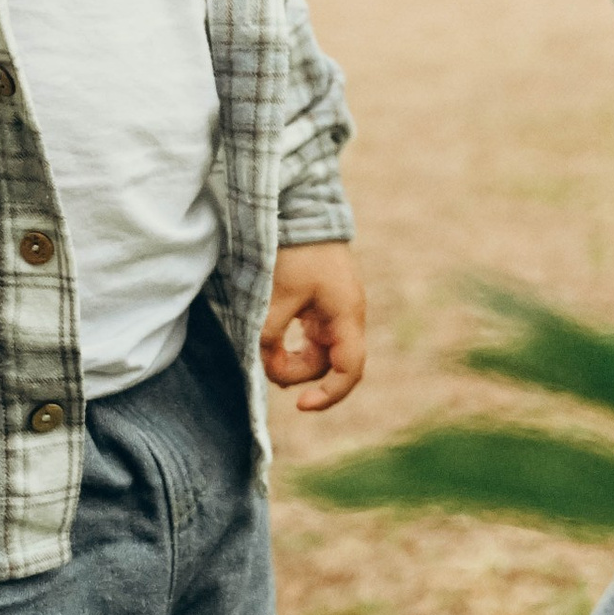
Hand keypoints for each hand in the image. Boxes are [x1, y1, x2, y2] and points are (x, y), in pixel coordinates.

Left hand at [261, 243, 367, 414]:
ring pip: (317, 351)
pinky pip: (311, 335)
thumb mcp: (278, 294)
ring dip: (292, 358)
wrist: (301, 209)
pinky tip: (273, 339)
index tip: (301, 405)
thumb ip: (270, 334)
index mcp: (346, 315)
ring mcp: (335, 310)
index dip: (330, 395)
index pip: (349, 370)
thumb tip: (264, 364)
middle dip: (296, 372)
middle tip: (265, 365)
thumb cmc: (295, 250)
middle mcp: (346, 317)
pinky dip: (292, 343)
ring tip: (266, 353)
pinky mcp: (321, 302)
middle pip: (328, 364)